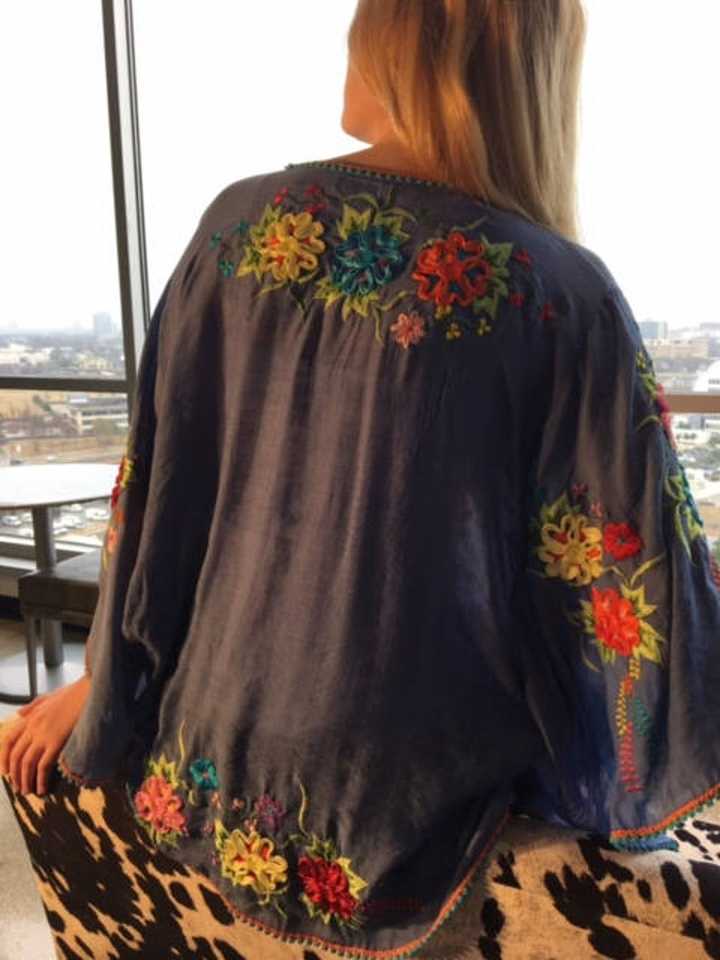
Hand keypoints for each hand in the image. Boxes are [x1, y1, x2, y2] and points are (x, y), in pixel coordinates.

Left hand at [0, 674, 90, 795]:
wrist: (91, 691)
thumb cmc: (74, 693)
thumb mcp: (49, 696)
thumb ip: (33, 705)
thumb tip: (19, 713)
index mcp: (30, 717)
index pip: (8, 741)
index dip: (4, 759)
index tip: (6, 772)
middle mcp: (33, 727)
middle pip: (16, 756)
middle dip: (16, 775)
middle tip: (20, 787)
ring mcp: (44, 735)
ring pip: (27, 764)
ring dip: (26, 781)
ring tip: (30, 791)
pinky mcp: (56, 742)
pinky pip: (43, 766)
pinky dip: (41, 780)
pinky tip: (43, 788)